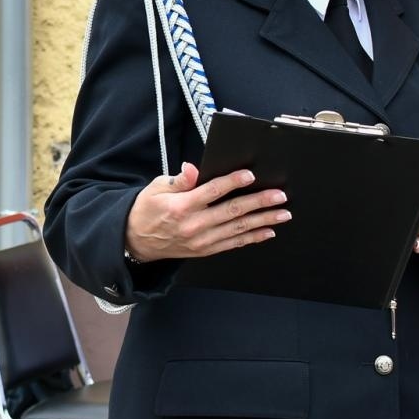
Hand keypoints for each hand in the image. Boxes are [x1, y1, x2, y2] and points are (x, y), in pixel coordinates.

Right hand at [123, 162, 290, 262]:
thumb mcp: (156, 188)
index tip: (250, 175)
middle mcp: (194, 225)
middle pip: (232, 211)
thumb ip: (178, 180)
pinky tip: (267, 232)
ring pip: (238, 229)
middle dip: (259, 203)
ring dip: (263, 221)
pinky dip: (252, 238)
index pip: (212, 191)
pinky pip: (233, 244)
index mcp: (181, 206)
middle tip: (279, 196)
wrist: (135, 241)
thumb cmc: (146, 210)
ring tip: (282, 214)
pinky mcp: (205, 250)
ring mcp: (201, 240)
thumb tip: (192, 168)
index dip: (232, 182)